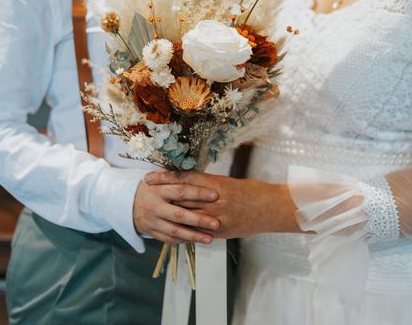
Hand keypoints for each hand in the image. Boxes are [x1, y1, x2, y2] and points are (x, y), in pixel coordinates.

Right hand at [133, 180, 220, 244]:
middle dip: (199, 220)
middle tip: (216, 223)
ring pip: (175, 231)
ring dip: (193, 236)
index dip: (198, 193)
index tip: (215, 195)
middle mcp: (155, 206)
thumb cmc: (150, 188)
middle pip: (179, 215)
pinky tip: (196, 240)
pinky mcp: (151, 232)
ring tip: (210, 238)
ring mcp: (152, 221)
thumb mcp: (159, 179)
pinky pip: (169, 239)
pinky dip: (183, 241)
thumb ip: (177, 179)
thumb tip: (203, 177)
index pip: (181, 191)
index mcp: (158, 190)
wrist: (125, 202)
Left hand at [144, 172, 300, 237]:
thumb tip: (187, 184)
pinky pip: (196, 233)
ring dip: (168, 216)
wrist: (268, 207)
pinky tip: (170, 232)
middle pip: (179, 197)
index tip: (148, 178)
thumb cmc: (249, 191)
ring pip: (185, 216)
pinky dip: (183, 232)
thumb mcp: (226, 183)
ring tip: (151, 215)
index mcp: (213, 183)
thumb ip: (206, 185)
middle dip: (161, 197)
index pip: (182, 179)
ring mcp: (215, 217)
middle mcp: (211, 199)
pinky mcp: (219, 231)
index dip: (163, 179)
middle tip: (143, 195)